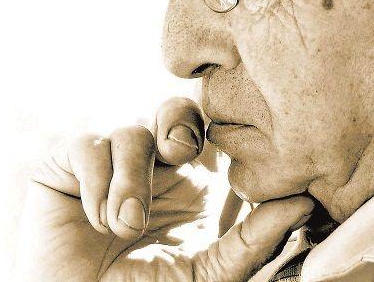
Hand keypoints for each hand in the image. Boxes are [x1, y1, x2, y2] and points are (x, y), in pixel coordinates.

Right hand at [15, 97, 312, 281]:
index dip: (223, 127)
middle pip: (176, 108)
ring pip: (131, 132)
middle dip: (179, 122)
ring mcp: (113, 164)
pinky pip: (87, 146)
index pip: (215, 129)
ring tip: (126, 227)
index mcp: (194, 180)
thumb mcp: (212, 272)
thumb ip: (255, 240)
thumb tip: (305, 204)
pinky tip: (98, 221)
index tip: (222, 152)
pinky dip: (96, 183)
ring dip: (131, 179)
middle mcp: (155, 165)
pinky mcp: (68, 167)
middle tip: (180, 152)